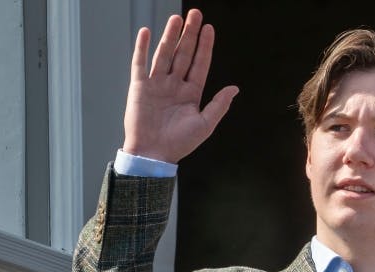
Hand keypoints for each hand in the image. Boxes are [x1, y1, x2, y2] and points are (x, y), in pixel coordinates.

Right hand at [122, 9, 238, 162]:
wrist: (154, 154)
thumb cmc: (180, 143)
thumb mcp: (205, 124)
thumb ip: (219, 104)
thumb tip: (234, 88)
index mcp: (191, 93)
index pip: (200, 63)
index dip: (205, 46)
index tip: (209, 28)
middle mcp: (174, 85)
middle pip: (183, 54)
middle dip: (190, 34)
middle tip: (195, 14)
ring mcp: (157, 84)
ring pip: (165, 54)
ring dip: (170, 36)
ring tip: (176, 18)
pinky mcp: (139, 87)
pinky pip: (140, 63)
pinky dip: (142, 47)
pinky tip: (147, 32)